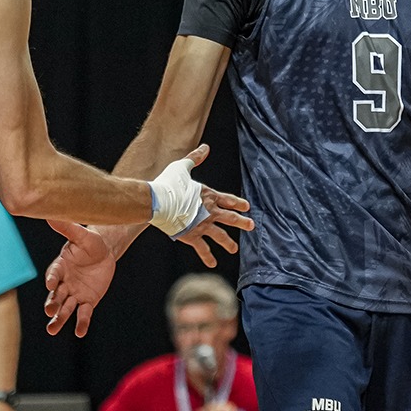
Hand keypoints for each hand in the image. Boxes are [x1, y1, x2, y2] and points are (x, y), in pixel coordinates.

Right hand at [44, 222, 115, 336]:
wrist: (104, 252)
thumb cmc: (90, 242)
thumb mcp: (81, 235)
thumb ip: (67, 228)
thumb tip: (49, 214)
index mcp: (60, 266)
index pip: (54, 273)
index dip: (52, 278)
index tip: (50, 284)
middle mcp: (64, 283)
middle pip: (56, 295)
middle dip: (52, 303)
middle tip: (49, 311)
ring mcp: (75, 293)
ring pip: (65, 308)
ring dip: (60, 318)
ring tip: (52, 330)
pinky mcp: (87, 301)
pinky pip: (84, 313)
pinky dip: (82, 323)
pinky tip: (80, 333)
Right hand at [153, 145, 253, 265]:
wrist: (158, 201)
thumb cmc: (168, 183)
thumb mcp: (183, 167)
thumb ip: (195, 158)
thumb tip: (205, 147)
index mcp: (208, 195)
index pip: (228, 199)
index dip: (238, 203)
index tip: (247, 207)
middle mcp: (209, 211)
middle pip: (230, 218)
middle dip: (242, 222)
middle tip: (251, 226)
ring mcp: (202, 225)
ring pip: (220, 236)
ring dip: (228, 243)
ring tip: (234, 249)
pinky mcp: (192, 236)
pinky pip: (203, 248)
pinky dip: (208, 256)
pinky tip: (213, 263)